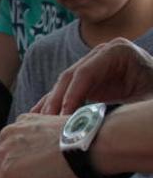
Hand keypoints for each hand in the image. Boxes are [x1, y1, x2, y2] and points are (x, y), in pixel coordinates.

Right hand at [33, 38, 152, 114]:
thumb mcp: (144, 104)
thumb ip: (119, 109)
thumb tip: (90, 123)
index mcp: (118, 51)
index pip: (85, 73)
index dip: (71, 96)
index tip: (63, 118)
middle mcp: (101, 54)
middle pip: (69, 78)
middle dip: (56, 102)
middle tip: (45, 124)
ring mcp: (92, 66)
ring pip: (62, 86)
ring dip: (50, 106)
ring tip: (38, 126)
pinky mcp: (87, 82)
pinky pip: (64, 94)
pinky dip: (52, 107)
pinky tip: (35, 119)